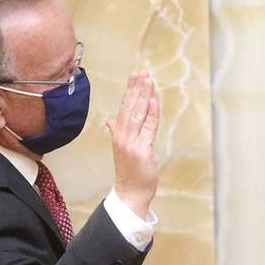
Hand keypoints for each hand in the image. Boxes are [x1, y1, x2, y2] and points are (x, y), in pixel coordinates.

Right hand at [108, 71, 158, 219]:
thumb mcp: (123, 148)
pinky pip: (147, 129)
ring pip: (137, 114)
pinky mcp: (141, 150)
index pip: (124, 106)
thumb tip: (111, 120)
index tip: (135, 75)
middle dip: (136, 88)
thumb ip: (118, 131)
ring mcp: (131, 142)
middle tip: (142, 72)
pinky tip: (152, 101)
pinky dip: (150, 114)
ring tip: (148, 80)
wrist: (130, 192)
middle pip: (130, 107)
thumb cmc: (130, 171)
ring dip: (143, 96)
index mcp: (119, 133)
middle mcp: (122, 135)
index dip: (130, 90)